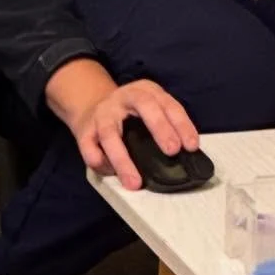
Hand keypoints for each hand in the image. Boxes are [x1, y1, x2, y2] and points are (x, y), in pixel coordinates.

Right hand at [47, 60, 197, 190]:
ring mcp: (102, 114)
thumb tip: (182, 154)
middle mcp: (124, 98)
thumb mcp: (148, 109)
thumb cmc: (127, 114)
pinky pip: (89, 148)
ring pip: (110, 134)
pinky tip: (110, 173)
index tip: (191, 146)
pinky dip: (99, 162)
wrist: (90, 106)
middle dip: (160, 129)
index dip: (181, 124)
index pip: (167, 104)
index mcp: (145, 91)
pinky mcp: (84, 131)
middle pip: (144, 107)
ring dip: (123, 160)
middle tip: (172, 152)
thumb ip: (164, 124)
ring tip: (135, 183)